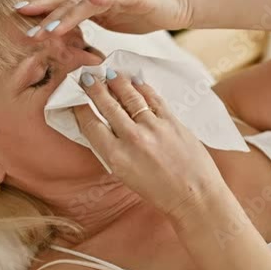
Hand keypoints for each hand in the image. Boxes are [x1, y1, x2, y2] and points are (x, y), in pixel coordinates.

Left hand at [16, 0, 193, 38]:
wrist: (179, 4)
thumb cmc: (148, 13)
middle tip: (23, 27)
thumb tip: (73, 33)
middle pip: (66, 2)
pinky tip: (90, 0)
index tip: (18, 18)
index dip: (40, 10)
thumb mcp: (114, 20)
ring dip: (65, 15)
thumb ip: (93, 22)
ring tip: (49, 29)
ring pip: (84, 3)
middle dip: (43, 14)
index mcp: (93, 0)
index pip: (61, 4)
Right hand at [72, 69, 228, 222]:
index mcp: (117, 157)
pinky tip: (134, 81)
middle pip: (107, 105)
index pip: (91, 125)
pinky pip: (153, 98)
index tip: (75, 99)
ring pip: (129, 96)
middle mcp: (133, 139)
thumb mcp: (126, 177)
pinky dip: (142, 87)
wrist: (195, 197)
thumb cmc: (160, 193)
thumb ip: (114, 152)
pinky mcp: (172, 121)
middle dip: (94, 88)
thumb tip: (104, 129)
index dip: (80, 109)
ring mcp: (154, 127)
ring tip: (107, 73)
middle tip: (86, 77)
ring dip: (116, 82)